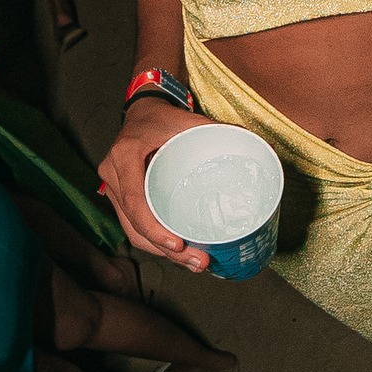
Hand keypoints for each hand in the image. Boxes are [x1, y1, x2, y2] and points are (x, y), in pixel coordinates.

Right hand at [98, 98, 214, 271]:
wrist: (143, 110)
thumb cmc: (163, 117)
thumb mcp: (188, 121)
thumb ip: (218, 133)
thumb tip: (259, 145)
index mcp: (125, 155)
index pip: (133, 200)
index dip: (153, 228)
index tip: (177, 245)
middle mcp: (113, 174)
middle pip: (134, 224)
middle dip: (164, 250)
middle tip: (197, 260)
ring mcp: (113, 187)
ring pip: (132, 230)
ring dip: (160, 251)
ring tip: (193, 261)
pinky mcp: (120, 196)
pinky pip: (133, 225)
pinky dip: (154, 240)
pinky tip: (178, 250)